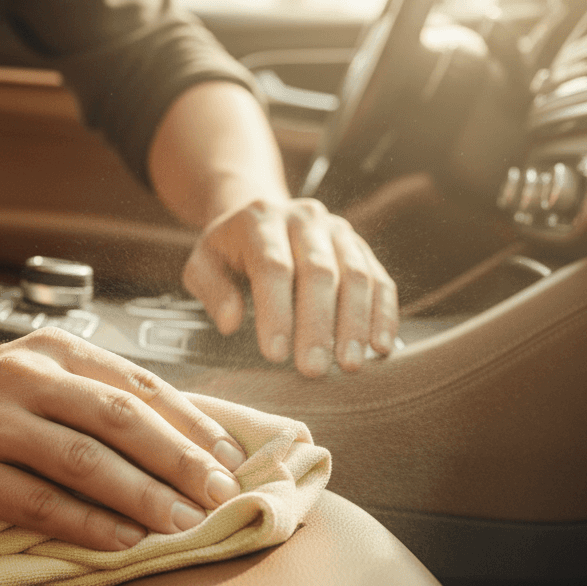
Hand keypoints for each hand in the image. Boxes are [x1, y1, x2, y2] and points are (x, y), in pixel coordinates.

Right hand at [0, 328, 246, 550]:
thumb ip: (97, 398)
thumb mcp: (36, 378)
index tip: (229, 456)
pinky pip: (41, 504)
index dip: (190, 421)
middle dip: (178, 459)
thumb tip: (187, 438)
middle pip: (118, 418)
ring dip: (142, 495)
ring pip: (83, 461)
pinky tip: (125, 540)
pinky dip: (90, 524)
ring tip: (184, 521)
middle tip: (219, 492)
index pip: (136, 383)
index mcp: (51, 350)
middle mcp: (22, 379)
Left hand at [182, 198, 398, 375]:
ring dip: (356, 323)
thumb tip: (230, 322)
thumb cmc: (228, 252)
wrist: (260, 216)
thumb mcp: (203, 264)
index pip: (273, 266)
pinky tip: (381, 346)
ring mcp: (338, 230)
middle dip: (318, 325)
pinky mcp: (361, 247)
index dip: (276, 311)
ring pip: (355, 275)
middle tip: (314, 369)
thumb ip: (211, 289)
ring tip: (350, 365)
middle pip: (318, 272)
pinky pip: (379, 280)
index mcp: (261, 220)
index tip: (275, 355)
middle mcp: (305, 218)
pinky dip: (383, 314)